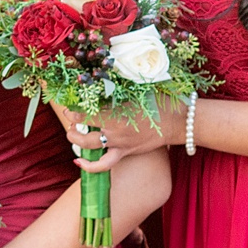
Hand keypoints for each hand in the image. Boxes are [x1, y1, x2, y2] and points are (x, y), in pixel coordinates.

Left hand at [47, 98, 179, 173]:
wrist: (177, 122)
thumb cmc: (159, 101)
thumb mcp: (138, 89)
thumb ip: (119, 88)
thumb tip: (102, 81)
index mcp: (116, 112)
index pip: (86, 112)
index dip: (74, 108)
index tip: (71, 103)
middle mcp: (114, 129)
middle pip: (82, 128)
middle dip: (72, 123)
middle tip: (71, 116)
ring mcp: (118, 143)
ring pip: (87, 145)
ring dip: (75, 139)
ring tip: (71, 132)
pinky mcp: (124, 153)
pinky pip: (103, 165)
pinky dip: (89, 166)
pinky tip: (78, 161)